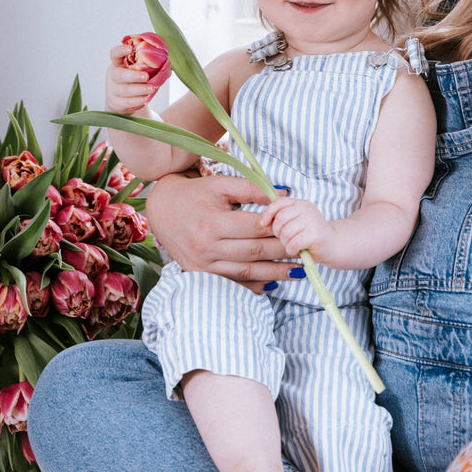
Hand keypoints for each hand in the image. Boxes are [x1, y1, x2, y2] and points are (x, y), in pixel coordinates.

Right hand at [106, 44, 157, 113]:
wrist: (121, 100)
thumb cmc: (134, 80)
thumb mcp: (139, 71)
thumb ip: (152, 67)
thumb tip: (168, 68)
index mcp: (119, 63)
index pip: (115, 54)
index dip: (120, 50)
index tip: (130, 49)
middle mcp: (114, 75)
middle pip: (119, 74)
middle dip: (133, 75)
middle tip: (146, 76)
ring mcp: (113, 89)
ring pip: (124, 89)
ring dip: (139, 89)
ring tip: (151, 89)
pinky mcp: (116, 102)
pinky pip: (127, 101)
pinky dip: (137, 100)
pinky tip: (146, 99)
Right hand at [146, 172, 299, 290]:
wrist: (163, 210)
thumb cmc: (196, 194)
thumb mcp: (223, 185)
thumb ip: (253, 189)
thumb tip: (285, 194)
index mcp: (212, 223)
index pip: (254, 229)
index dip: (279, 230)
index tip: (300, 230)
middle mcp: (206, 247)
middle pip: (254, 253)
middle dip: (283, 253)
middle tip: (308, 253)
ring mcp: (202, 265)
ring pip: (246, 272)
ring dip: (275, 274)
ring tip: (299, 272)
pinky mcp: (199, 275)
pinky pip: (232, 284)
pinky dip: (253, 286)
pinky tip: (273, 284)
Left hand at [262, 197, 335, 262]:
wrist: (334, 245)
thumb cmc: (309, 235)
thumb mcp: (295, 222)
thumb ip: (280, 218)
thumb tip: (262, 222)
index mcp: (301, 203)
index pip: (279, 203)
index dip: (268, 213)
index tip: (264, 224)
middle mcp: (307, 209)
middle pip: (280, 219)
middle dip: (278, 232)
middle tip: (286, 238)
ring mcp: (312, 220)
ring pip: (286, 233)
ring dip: (286, 243)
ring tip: (293, 244)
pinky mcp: (315, 234)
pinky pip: (293, 243)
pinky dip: (291, 249)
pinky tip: (296, 250)